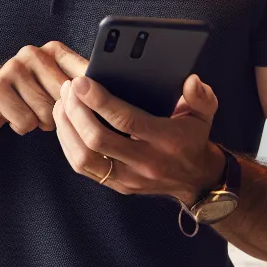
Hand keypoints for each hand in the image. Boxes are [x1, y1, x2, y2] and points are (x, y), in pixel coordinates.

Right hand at [0, 41, 89, 136]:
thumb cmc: (27, 99)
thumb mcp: (54, 89)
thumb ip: (79, 88)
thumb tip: (109, 99)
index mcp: (53, 50)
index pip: (84, 74)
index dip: (89, 98)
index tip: (89, 110)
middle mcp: (33, 53)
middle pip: (67, 97)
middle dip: (59, 113)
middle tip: (45, 111)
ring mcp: (13, 68)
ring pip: (47, 112)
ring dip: (40, 122)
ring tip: (28, 112)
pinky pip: (26, 121)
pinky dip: (22, 127)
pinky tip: (13, 117)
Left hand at [53, 73, 221, 203]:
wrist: (196, 179)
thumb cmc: (193, 138)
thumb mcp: (204, 114)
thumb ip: (201, 95)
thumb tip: (190, 80)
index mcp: (166, 141)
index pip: (126, 121)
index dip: (99, 100)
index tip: (81, 82)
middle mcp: (145, 162)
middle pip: (97, 139)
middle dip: (76, 111)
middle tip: (69, 88)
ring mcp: (128, 178)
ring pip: (84, 157)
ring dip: (67, 128)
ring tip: (62, 103)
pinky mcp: (117, 186)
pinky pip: (83, 167)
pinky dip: (68, 144)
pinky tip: (65, 123)